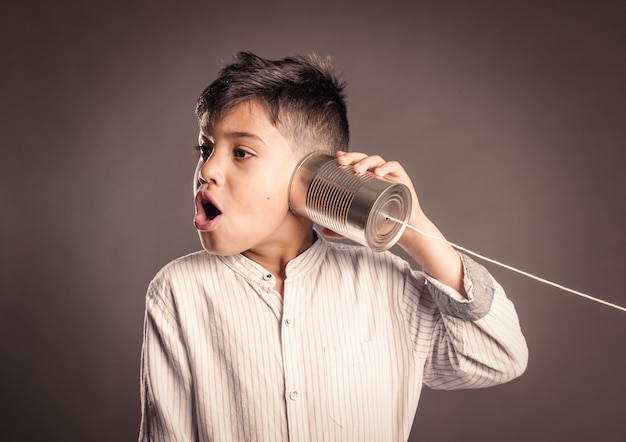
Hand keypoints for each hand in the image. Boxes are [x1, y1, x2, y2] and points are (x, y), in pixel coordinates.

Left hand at [326, 151, 465, 294]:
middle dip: (352, 157)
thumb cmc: (382, 221)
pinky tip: (378, 172)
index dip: (346, 157)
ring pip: (376, 160)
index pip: (355, 163)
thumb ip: (342, 227)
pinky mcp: (402, 179)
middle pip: (363, 158)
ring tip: (357, 169)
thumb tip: (324, 232)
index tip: (336, 158)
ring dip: (366, 161)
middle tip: (342, 162)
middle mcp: (377, 174)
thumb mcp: (359, 223)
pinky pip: (394, 167)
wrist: (404, 229)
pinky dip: (386, 167)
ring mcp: (389, 175)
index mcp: (366, 180)